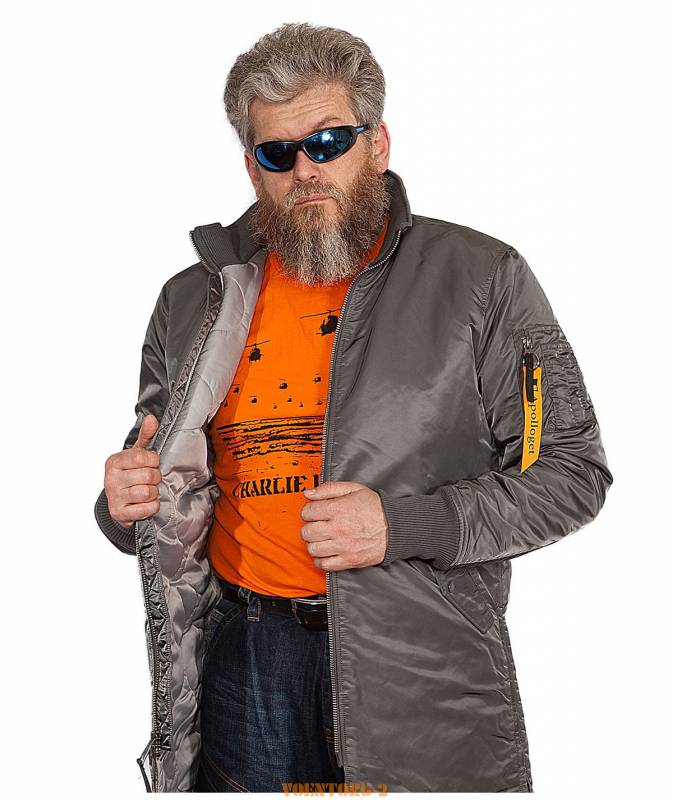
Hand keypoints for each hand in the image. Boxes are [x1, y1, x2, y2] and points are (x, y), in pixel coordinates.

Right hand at [104, 413, 161, 528]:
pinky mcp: (120, 513)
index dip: (154, 461)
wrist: (119, 502)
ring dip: (154, 493)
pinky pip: (145, 509)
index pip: (142, 457)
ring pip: (147, 493)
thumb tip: (151, 418)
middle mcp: (111, 479)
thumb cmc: (129, 475)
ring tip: (149, 490)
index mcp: (115, 462)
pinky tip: (148, 503)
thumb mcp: (137, 454)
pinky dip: (152, 507)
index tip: (152, 464)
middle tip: (152, 479)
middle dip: (156, 478)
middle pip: (148, 476)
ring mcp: (114, 497)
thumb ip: (146, 436)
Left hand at [299, 481, 388, 570]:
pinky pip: (324, 565)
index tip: (313, 513)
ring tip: (321, 539)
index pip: (308, 512)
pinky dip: (321, 560)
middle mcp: (338, 528)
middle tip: (316, 526)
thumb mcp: (354, 489)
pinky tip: (326, 553)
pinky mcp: (348, 560)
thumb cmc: (375, 508)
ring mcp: (342, 546)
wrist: (395, 527)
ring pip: (313, 549)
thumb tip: (308, 493)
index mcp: (338, 508)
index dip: (308, 511)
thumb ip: (329, 488)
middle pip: (307, 532)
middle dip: (309, 527)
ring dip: (314, 544)